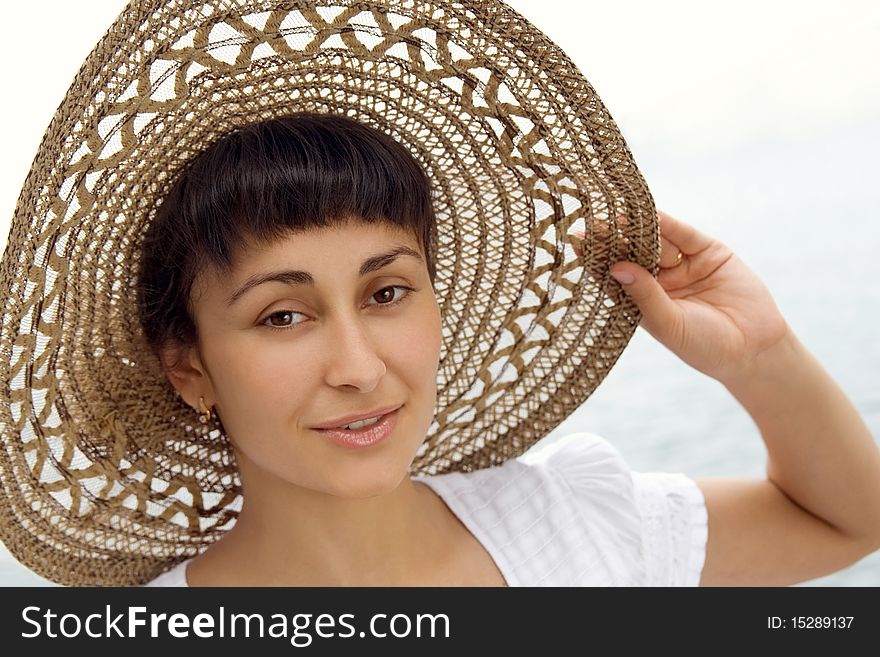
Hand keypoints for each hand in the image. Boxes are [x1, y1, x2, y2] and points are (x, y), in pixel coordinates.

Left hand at [573, 209, 790, 385]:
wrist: (754, 349)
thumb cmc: (704, 346)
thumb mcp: (669, 324)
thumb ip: (644, 296)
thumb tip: (615, 267)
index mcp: (641, 300)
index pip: (613, 275)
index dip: (597, 259)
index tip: (577, 243)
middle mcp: (658, 279)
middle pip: (630, 252)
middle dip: (613, 238)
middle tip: (591, 223)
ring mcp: (682, 264)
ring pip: (655, 240)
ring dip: (636, 227)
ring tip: (614, 215)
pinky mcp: (707, 251)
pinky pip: (683, 234)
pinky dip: (667, 223)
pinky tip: (649, 213)